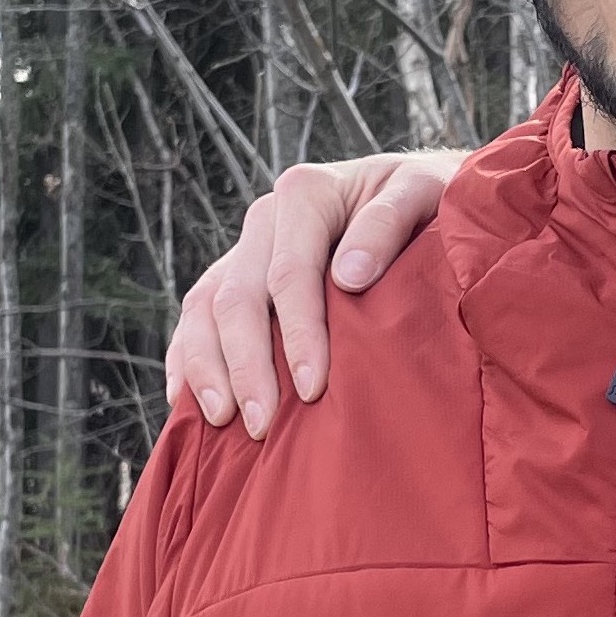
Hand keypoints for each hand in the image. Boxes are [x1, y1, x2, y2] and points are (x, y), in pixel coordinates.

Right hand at [165, 151, 465, 436]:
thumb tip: (347, 276)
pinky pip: (197, 315)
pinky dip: (188, 356)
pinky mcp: (239, 274)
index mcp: (306, 194)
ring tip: (221, 420)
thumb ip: (387, 224)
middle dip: (248, 366)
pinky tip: (184, 398)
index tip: (313, 388)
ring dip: (208, 367)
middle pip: (238, 298)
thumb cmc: (431, 197)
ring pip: (205, 308)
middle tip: (263, 425)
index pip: (289, 274)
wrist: (419, 191)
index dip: (298, 334)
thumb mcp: (423, 192)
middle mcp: (265, 219)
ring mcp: (246, 248)